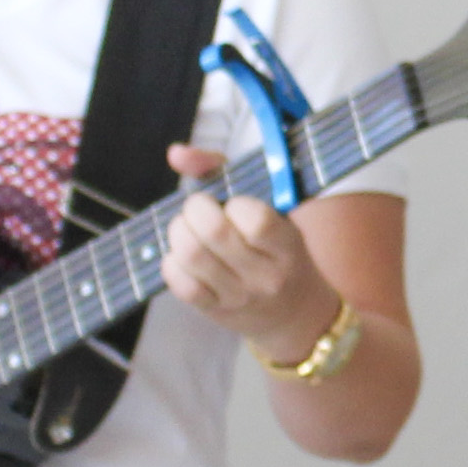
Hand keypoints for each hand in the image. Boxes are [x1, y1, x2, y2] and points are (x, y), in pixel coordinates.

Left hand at [163, 143, 345, 363]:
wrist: (295, 314)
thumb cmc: (279, 251)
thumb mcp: (274, 210)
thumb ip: (224, 172)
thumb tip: (176, 153)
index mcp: (287, 245)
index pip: (256, 220)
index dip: (235, 203)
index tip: (233, 202)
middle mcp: (266, 275)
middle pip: (214, 233)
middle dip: (195, 209)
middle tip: (199, 208)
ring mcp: (239, 296)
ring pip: (191, 256)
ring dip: (179, 232)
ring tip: (187, 228)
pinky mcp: (215, 312)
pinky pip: (180, 285)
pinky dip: (172, 262)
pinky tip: (182, 256)